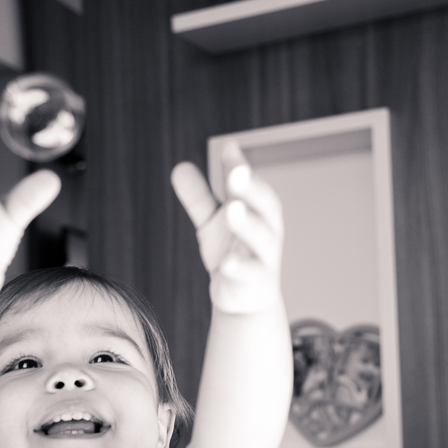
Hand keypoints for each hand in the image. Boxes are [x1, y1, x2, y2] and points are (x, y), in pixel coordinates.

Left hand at [171, 142, 282, 313]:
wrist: (244, 299)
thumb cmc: (234, 254)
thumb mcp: (213, 224)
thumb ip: (199, 197)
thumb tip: (180, 167)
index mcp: (258, 211)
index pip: (251, 184)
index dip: (240, 167)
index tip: (228, 148)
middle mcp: (267, 230)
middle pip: (266, 206)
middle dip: (252, 188)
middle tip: (236, 173)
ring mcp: (264, 258)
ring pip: (262, 238)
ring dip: (248, 224)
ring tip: (233, 210)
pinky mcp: (255, 284)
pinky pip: (250, 275)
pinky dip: (239, 268)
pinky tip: (225, 263)